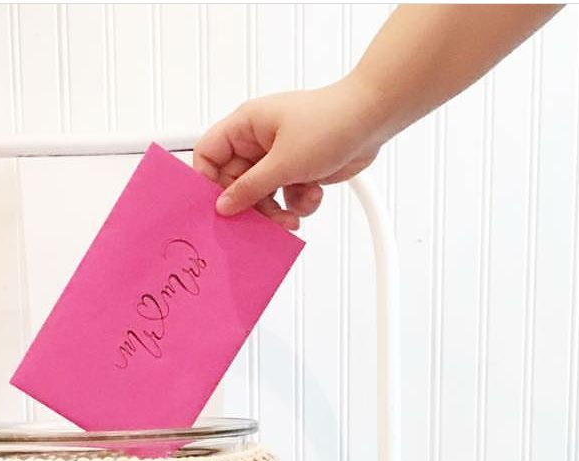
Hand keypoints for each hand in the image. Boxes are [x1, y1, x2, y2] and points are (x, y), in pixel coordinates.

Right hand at [193, 76, 385, 229]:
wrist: (372, 120)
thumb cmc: (331, 122)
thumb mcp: (283, 162)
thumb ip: (249, 188)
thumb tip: (224, 206)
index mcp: (246, 126)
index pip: (208, 154)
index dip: (207, 181)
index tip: (215, 206)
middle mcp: (258, 142)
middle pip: (236, 184)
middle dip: (252, 206)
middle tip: (261, 222)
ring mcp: (278, 157)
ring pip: (261, 196)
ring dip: (276, 210)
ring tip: (292, 215)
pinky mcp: (298, 171)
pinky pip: (285, 198)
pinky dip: (298, 203)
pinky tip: (313, 193)